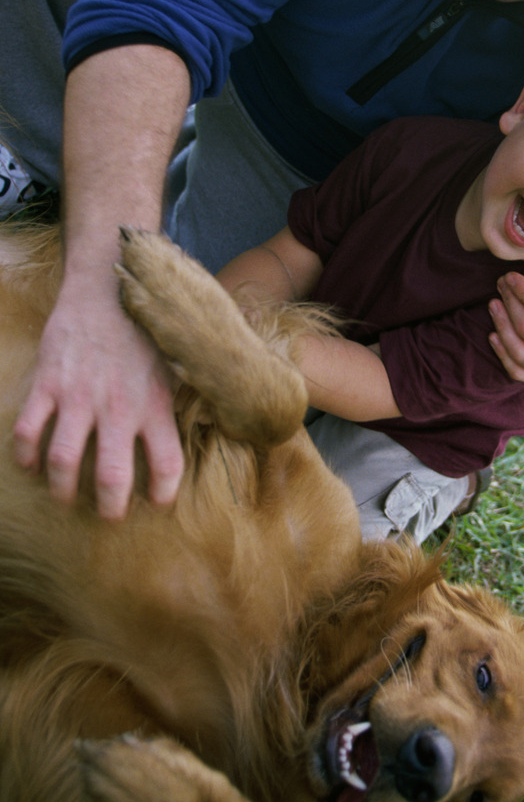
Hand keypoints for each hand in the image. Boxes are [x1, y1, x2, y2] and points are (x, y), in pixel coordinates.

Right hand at [13, 274, 183, 519]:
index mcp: (156, 404)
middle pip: (112, 478)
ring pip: (63, 461)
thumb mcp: (178, 364)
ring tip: (65, 495)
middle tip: (107, 515)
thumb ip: (186, 400)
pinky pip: (28, 430)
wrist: (107, 286)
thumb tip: (219, 420)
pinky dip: (26, 456)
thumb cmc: (146, 330)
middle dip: (108, 508)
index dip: (163, 495)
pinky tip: (32, 464)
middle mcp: (119, 406)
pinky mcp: (48, 383)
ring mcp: (79, 396)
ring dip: (62, 489)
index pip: (167, 466)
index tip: (156, 503)